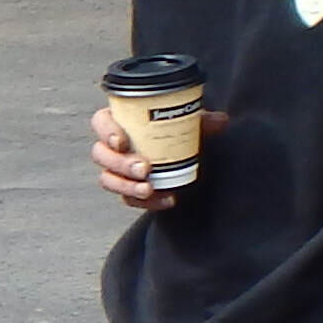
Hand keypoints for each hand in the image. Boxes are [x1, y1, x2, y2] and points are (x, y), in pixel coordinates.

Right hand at [86, 99, 224, 212]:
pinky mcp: (127, 190)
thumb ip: (202, 119)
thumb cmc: (178, 130)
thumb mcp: (189, 120)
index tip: (122, 142)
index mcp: (120, 121)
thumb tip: (221, 121)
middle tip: (144, 168)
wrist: (184, 152)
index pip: (101, 122)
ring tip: (148, 188)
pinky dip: (146, 203)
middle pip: (101, 155)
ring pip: (108, 180)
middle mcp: (113, 146)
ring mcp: (117, 170)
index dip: (106, 132)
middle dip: (120, 164)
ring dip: (126, 186)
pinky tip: (166, 199)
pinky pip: (128, 199)